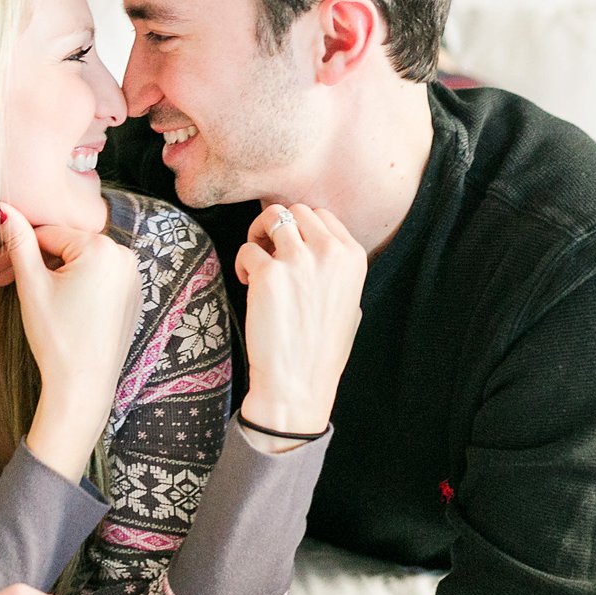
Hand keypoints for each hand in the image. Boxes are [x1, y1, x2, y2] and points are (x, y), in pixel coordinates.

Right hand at [0, 203, 142, 480]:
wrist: (83, 387)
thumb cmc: (57, 337)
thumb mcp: (32, 286)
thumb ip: (18, 242)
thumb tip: (3, 207)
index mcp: (101, 247)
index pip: (48, 234)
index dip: (16, 248)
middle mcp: (124, 256)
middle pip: (66, 247)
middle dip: (33, 261)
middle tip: (2, 279)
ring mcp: (132, 277)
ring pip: (81, 262)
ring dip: (52, 272)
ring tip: (26, 293)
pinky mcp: (132, 296)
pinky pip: (98, 278)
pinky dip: (76, 284)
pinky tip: (55, 303)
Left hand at [234, 203, 365, 438]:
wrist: (299, 384)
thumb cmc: (322, 348)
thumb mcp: (350, 302)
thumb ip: (336, 267)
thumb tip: (314, 241)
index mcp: (352, 257)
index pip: (323, 216)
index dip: (302, 229)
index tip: (291, 248)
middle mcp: (329, 252)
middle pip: (296, 210)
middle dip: (279, 226)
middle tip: (269, 251)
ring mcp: (298, 260)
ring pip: (271, 217)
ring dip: (258, 235)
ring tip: (257, 262)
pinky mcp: (268, 273)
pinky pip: (247, 249)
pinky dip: (243, 264)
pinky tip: (249, 285)